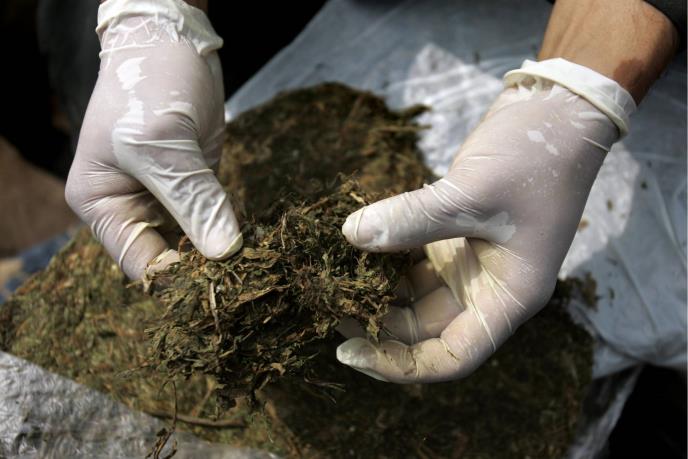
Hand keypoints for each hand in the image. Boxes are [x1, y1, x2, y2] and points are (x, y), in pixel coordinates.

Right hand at [65, 0, 240, 279]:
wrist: (172, 39)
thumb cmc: (148, 83)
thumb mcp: (162, 143)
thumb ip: (193, 198)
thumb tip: (225, 254)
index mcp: (103, 205)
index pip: (141, 263)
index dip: (179, 279)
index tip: (223, 285)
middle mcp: (130, 207)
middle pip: (168, 258)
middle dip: (204, 270)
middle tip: (247, 283)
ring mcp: (164, 197)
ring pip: (194, 241)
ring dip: (221, 253)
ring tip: (257, 269)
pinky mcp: (194, 184)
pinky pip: (212, 218)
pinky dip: (230, 229)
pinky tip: (256, 243)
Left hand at [337, 60, 633, 382]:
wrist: (556, 110)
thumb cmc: (535, 158)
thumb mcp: (473, 194)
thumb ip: (412, 220)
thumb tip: (351, 236)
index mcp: (508, 297)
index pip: (451, 356)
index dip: (399, 364)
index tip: (348, 350)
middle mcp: (489, 288)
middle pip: (425, 328)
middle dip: (378, 322)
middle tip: (329, 305)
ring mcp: (470, 261)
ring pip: (414, 295)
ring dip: (377, 289)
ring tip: (333, 278)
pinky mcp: (454, 234)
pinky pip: (412, 259)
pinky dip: (385, 255)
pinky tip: (354, 245)